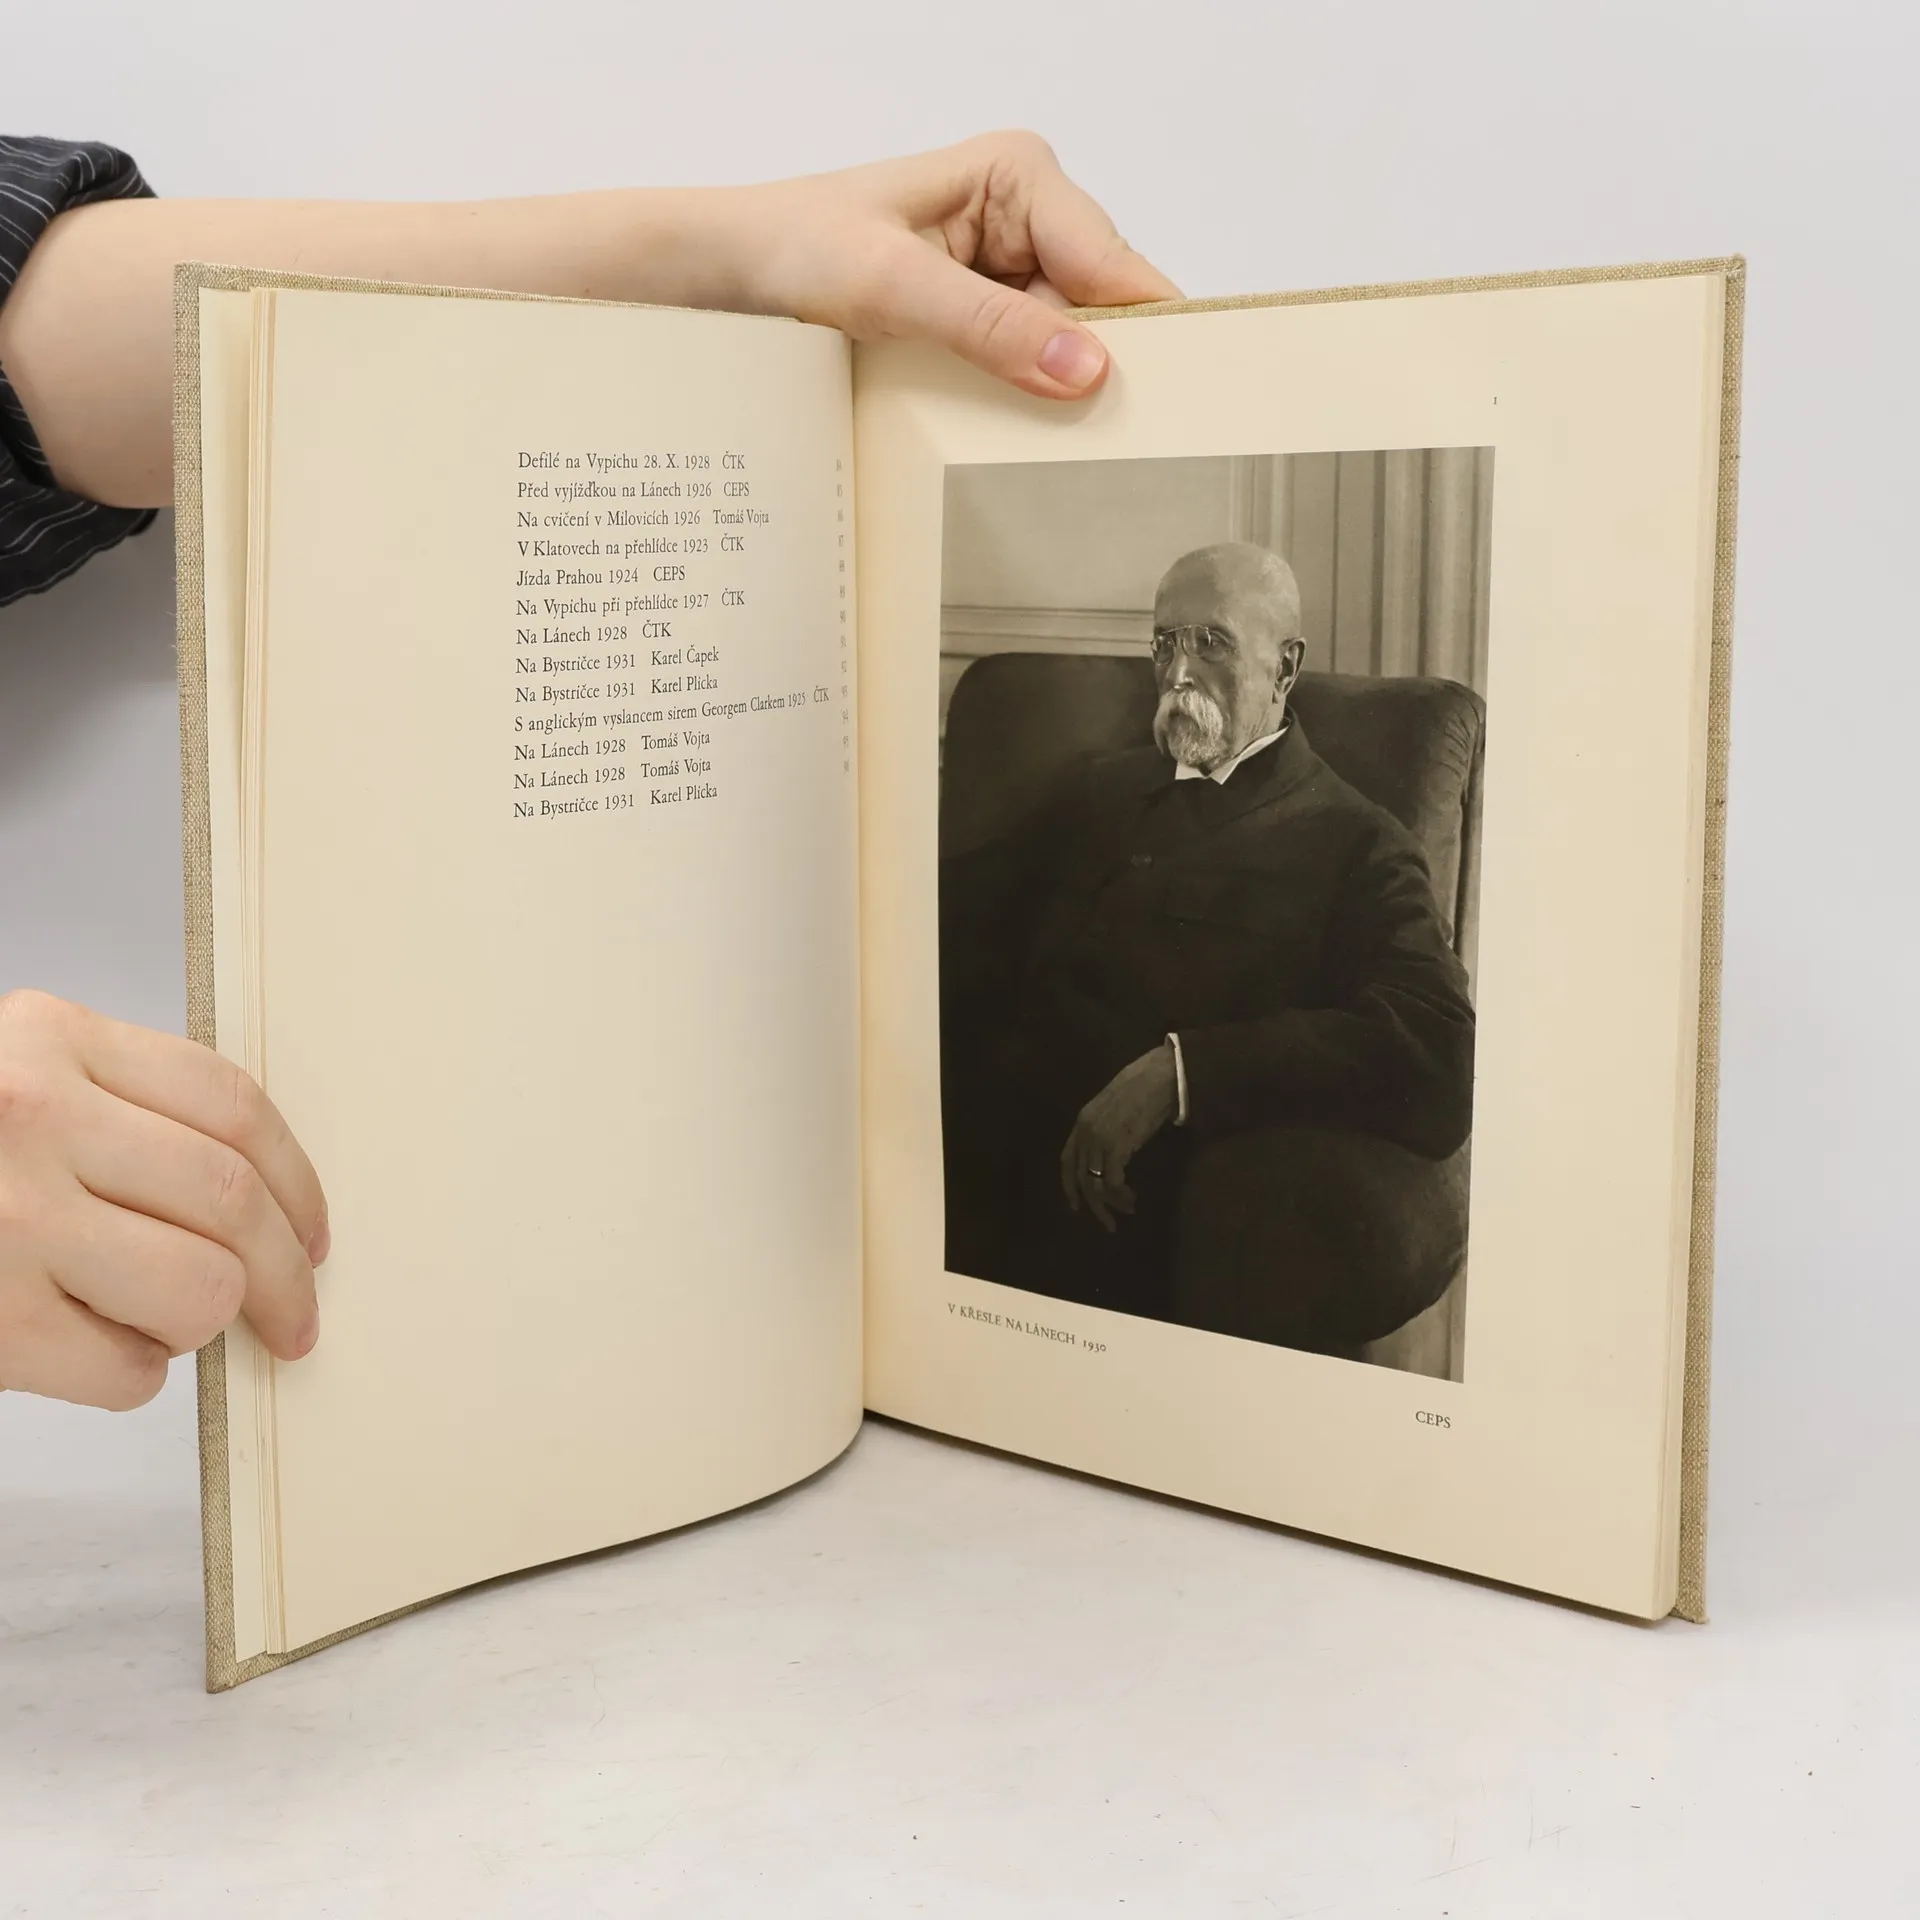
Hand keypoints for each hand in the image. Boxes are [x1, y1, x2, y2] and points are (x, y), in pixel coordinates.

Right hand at [0, 991, 327, 1409]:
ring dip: (200, 1322)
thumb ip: (114, 1107)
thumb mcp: (9, 1078)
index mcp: (47, 1038)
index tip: (314, 1235)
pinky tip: (92, 1351)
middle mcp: (31, 1114)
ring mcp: (5, 1218)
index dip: (296, 1180)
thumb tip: (254, 1199)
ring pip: (197, 1288)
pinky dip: (134, 1373)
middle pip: (232, 1200)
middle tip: (294, 1318)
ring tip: (159, 1323)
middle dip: (284, 1274)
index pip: (231, 1103)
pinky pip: (127, 1369)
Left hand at [716, 131, 1180, 399]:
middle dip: (1098, 372)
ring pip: (1067, 348)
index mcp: (1020, 175)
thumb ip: (992, 327)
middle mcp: (1025, 216)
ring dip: (1054, 396)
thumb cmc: (793, 248)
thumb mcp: (893, 287)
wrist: (726, 275)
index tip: (1171, 402)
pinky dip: (1021, 402)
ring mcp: (1006, 270)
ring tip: (1044, 444)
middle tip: (1107, 444)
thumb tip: (1087, 369)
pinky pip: (1026, 366)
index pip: (1114, 264)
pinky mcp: (981, 316)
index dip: (1144, 335)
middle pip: (1101, 310)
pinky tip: (1008, 431)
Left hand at [1060, 1043, 1179, 1231]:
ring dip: (1111, 1204)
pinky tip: (1132, 1199)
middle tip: (1108, 1223)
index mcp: (1082, 1122)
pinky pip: (1112, 1182)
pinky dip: (1121, 1195)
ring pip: (1095, 1185)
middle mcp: (1085, 1133)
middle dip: (1093, 1205)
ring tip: (1127, 1211)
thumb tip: (1112, 1152)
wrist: (1160, 1076)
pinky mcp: (1116, 1147)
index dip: (1069, 1185)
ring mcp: (1098, 1140)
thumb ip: (1106, 1128)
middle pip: (1080, 1178)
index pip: (1066, 1160)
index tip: (1076, 1205)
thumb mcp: (1115, 1109)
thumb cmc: (1144, 1087)